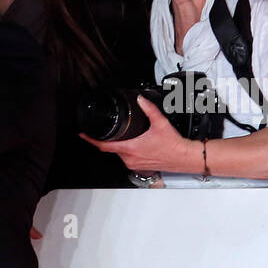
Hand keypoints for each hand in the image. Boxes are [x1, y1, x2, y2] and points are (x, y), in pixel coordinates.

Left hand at [80, 95, 197, 172]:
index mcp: (131, 148)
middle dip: (109, 139)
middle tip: (109, 130)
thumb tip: (141, 100)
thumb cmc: (173, 145)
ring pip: (120, 153)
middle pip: (112, 148)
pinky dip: (127, 151)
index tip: (83, 134)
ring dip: (120, 145)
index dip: (91, 140)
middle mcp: (130, 159)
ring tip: (125, 136)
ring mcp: (135, 164)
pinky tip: (134, 144)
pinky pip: (128, 158)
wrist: (184, 157)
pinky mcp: (140, 167)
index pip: (105, 146)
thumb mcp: (160, 123)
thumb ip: (149, 109)